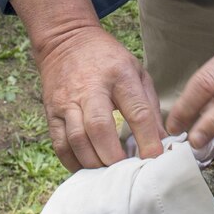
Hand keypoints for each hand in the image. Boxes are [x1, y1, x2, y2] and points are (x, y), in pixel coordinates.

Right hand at [32, 22, 164, 169]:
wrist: (67, 40)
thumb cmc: (108, 60)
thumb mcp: (136, 71)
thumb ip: (149, 106)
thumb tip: (162, 140)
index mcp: (119, 75)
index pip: (136, 111)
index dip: (147, 139)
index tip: (155, 159)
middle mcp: (90, 88)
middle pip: (99, 128)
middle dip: (114, 156)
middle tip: (127, 171)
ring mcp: (67, 101)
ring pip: (77, 139)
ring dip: (94, 162)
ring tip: (109, 173)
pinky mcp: (51, 112)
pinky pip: (60, 144)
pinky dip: (73, 162)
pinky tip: (88, 168)